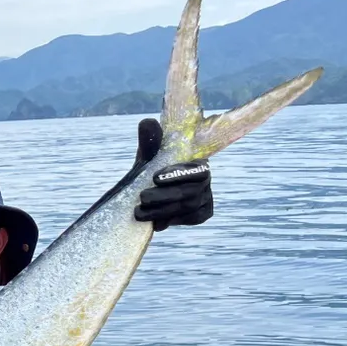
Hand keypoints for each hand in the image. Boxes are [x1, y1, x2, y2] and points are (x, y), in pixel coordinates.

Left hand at [131, 117, 213, 231]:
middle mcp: (206, 179)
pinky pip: (190, 219)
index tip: (154, 178)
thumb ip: (149, 141)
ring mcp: (206, 197)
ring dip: (162, 211)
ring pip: (188, 207)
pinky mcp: (202, 213)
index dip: (177, 174)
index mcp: (198, 162)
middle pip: (190, 192)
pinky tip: (156, 223)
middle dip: (164, 196)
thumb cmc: (151, 170)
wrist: (149, 193)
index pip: (197, 169)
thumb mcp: (149, 156)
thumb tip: (147, 122)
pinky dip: (171, 220)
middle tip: (142, 198)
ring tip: (139, 212)